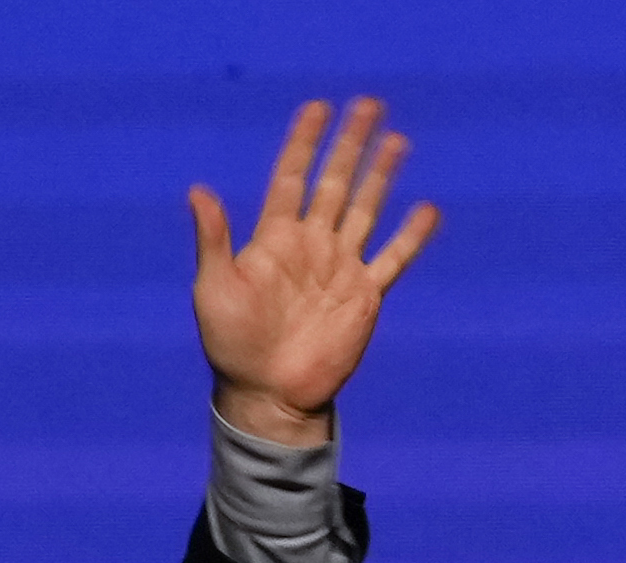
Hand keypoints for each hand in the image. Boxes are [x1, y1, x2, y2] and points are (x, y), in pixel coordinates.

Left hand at [190, 97, 439, 445]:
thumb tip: (198, 191)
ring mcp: (339, 269)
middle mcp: (311, 246)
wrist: (268, 394)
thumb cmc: (232, 345)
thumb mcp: (215, 288)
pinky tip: (428, 209)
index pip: (292, 177)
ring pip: (365, 209)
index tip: (318, 108)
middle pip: (335, 182)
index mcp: (274, 239)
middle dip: (351, 144)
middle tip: (369, 104)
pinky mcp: (364, 297)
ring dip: (381, 175)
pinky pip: (393, 259)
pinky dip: (411, 236)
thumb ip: (214, 239)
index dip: (305, 142)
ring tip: (398, 140)